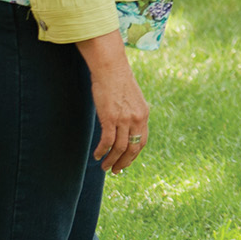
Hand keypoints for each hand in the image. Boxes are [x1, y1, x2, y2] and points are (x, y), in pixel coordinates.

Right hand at [77, 33, 150, 173]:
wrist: (111, 68)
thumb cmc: (117, 81)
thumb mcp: (131, 99)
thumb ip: (131, 113)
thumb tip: (125, 125)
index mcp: (143, 114)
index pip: (142, 141)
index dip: (134, 155)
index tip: (126, 162)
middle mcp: (136, 118)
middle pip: (132, 148)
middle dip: (124, 162)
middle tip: (115, 171)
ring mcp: (124, 119)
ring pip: (119, 148)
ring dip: (112, 161)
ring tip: (104, 168)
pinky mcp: (110, 118)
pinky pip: (107, 141)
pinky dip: (102, 151)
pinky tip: (97, 155)